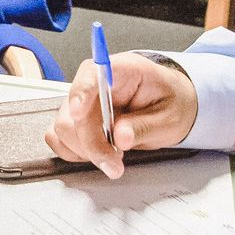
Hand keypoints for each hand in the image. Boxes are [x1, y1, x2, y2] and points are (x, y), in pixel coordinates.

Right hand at [44, 53, 198, 178]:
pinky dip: (76, 152)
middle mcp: (96, 83)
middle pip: (73, 112)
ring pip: (63, 128)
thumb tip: (120, 137)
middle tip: (115, 163)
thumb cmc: (172, 103)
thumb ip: (144, 126)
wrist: (174, 106)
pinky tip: (99, 154)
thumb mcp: (170, 117)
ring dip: (85, 151)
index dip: (81, 93)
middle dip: (91, 143)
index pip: (91, 74)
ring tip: (113, 159)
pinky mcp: (77, 119)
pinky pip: (60, 137)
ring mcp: (83, 102)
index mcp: (122, 70)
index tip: (78, 114)